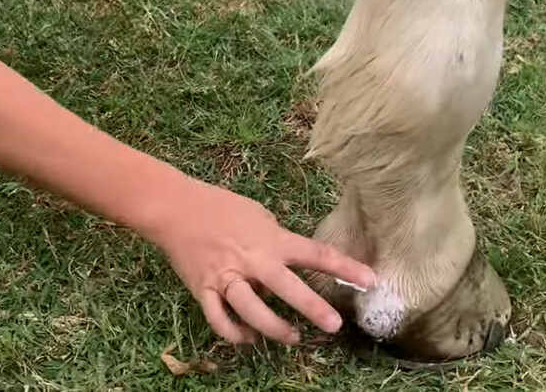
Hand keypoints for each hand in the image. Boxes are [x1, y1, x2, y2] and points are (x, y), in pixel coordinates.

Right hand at [149, 180, 375, 344]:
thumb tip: (288, 260)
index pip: (315, 254)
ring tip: (292, 338)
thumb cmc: (220, 207)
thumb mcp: (258, 215)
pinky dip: (234, 333)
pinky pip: (219, 318)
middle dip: (311, 307)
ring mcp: (227, 276)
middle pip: (287, 286)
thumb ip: (276, 240)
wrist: (176, 209)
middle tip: (333, 325)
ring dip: (273, 327)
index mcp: (271, 240)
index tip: (369, 280)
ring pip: (251, 309)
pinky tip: (248, 339)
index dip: (344, 267)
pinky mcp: (204, 289)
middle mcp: (253, 260)